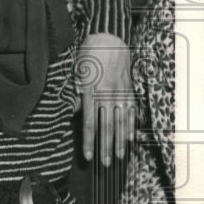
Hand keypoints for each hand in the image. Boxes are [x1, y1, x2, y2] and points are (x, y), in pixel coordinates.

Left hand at [75, 32, 135, 166]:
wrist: (109, 38)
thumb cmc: (87, 56)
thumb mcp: (75, 73)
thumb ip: (74, 94)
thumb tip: (72, 112)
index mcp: (91, 92)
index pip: (90, 123)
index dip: (89, 141)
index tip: (88, 156)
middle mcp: (108, 95)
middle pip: (107, 127)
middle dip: (105, 148)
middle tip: (104, 165)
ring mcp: (121, 93)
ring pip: (121, 122)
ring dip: (119, 142)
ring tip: (118, 157)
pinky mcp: (129, 90)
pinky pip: (131, 112)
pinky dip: (131, 127)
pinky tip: (130, 139)